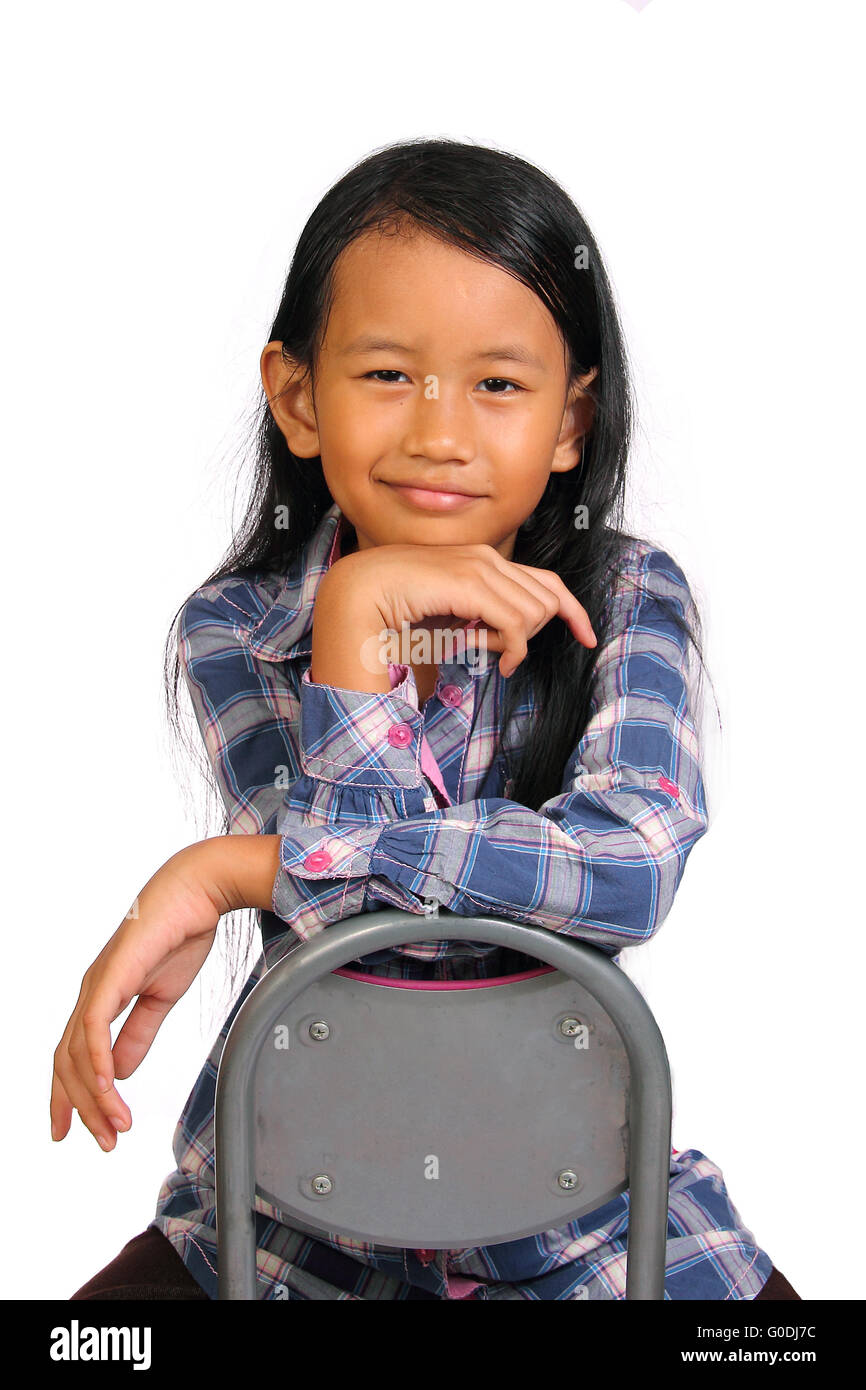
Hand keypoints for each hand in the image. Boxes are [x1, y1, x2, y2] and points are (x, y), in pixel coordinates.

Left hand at [50, 843, 223, 1151]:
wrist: (199, 891)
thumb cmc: (180, 932)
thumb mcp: (161, 998)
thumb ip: (138, 1034)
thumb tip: (118, 1071)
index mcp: (101, 997)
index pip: (73, 1057)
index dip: (70, 1096)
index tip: (77, 1131)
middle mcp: (91, 992)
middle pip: (69, 1063)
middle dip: (82, 1108)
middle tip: (103, 1141)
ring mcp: (97, 983)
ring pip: (78, 1052)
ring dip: (94, 1095)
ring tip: (114, 1125)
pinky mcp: (112, 975)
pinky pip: (95, 1027)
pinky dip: (96, 1061)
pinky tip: (107, 1086)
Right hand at [318, 542, 595, 680]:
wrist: (357, 595)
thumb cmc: (398, 612)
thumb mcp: (452, 622)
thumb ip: (484, 624)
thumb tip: (513, 643)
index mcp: (482, 561)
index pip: (547, 582)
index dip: (573, 611)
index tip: (588, 638)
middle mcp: (486, 558)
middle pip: (547, 599)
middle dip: (535, 634)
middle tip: (499, 654)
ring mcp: (479, 567)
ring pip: (535, 613)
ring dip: (519, 643)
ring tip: (487, 654)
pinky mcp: (470, 583)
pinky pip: (516, 623)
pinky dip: (515, 650)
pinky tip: (498, 664)